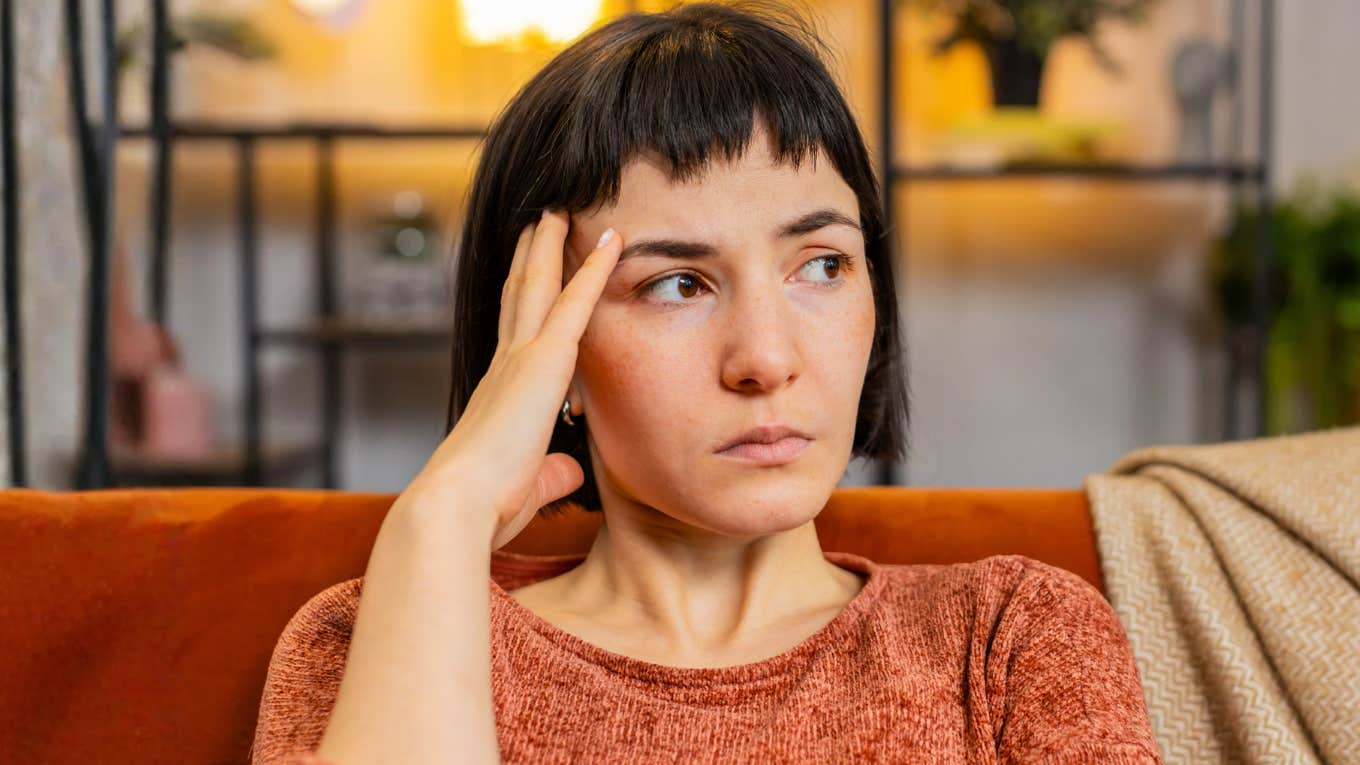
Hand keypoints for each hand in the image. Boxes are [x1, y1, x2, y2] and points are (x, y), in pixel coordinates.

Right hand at [394, 209, 620, 549]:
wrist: (457, 506)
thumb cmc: (485, 507)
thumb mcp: (526, 484)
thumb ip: (550, 472)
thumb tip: (568, 471)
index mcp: (500, 393)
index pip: (516, 335)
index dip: (524, 302)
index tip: (530, 274)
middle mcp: (505, 365)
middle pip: (520, 295)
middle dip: (530, 257)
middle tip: (539, 220)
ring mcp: (521, 358)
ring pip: (539, 285)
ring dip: (551, 246)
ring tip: (560, 210)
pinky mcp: (542, 362)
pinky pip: (576, 304)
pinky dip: (594, 270)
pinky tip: (613, 241)